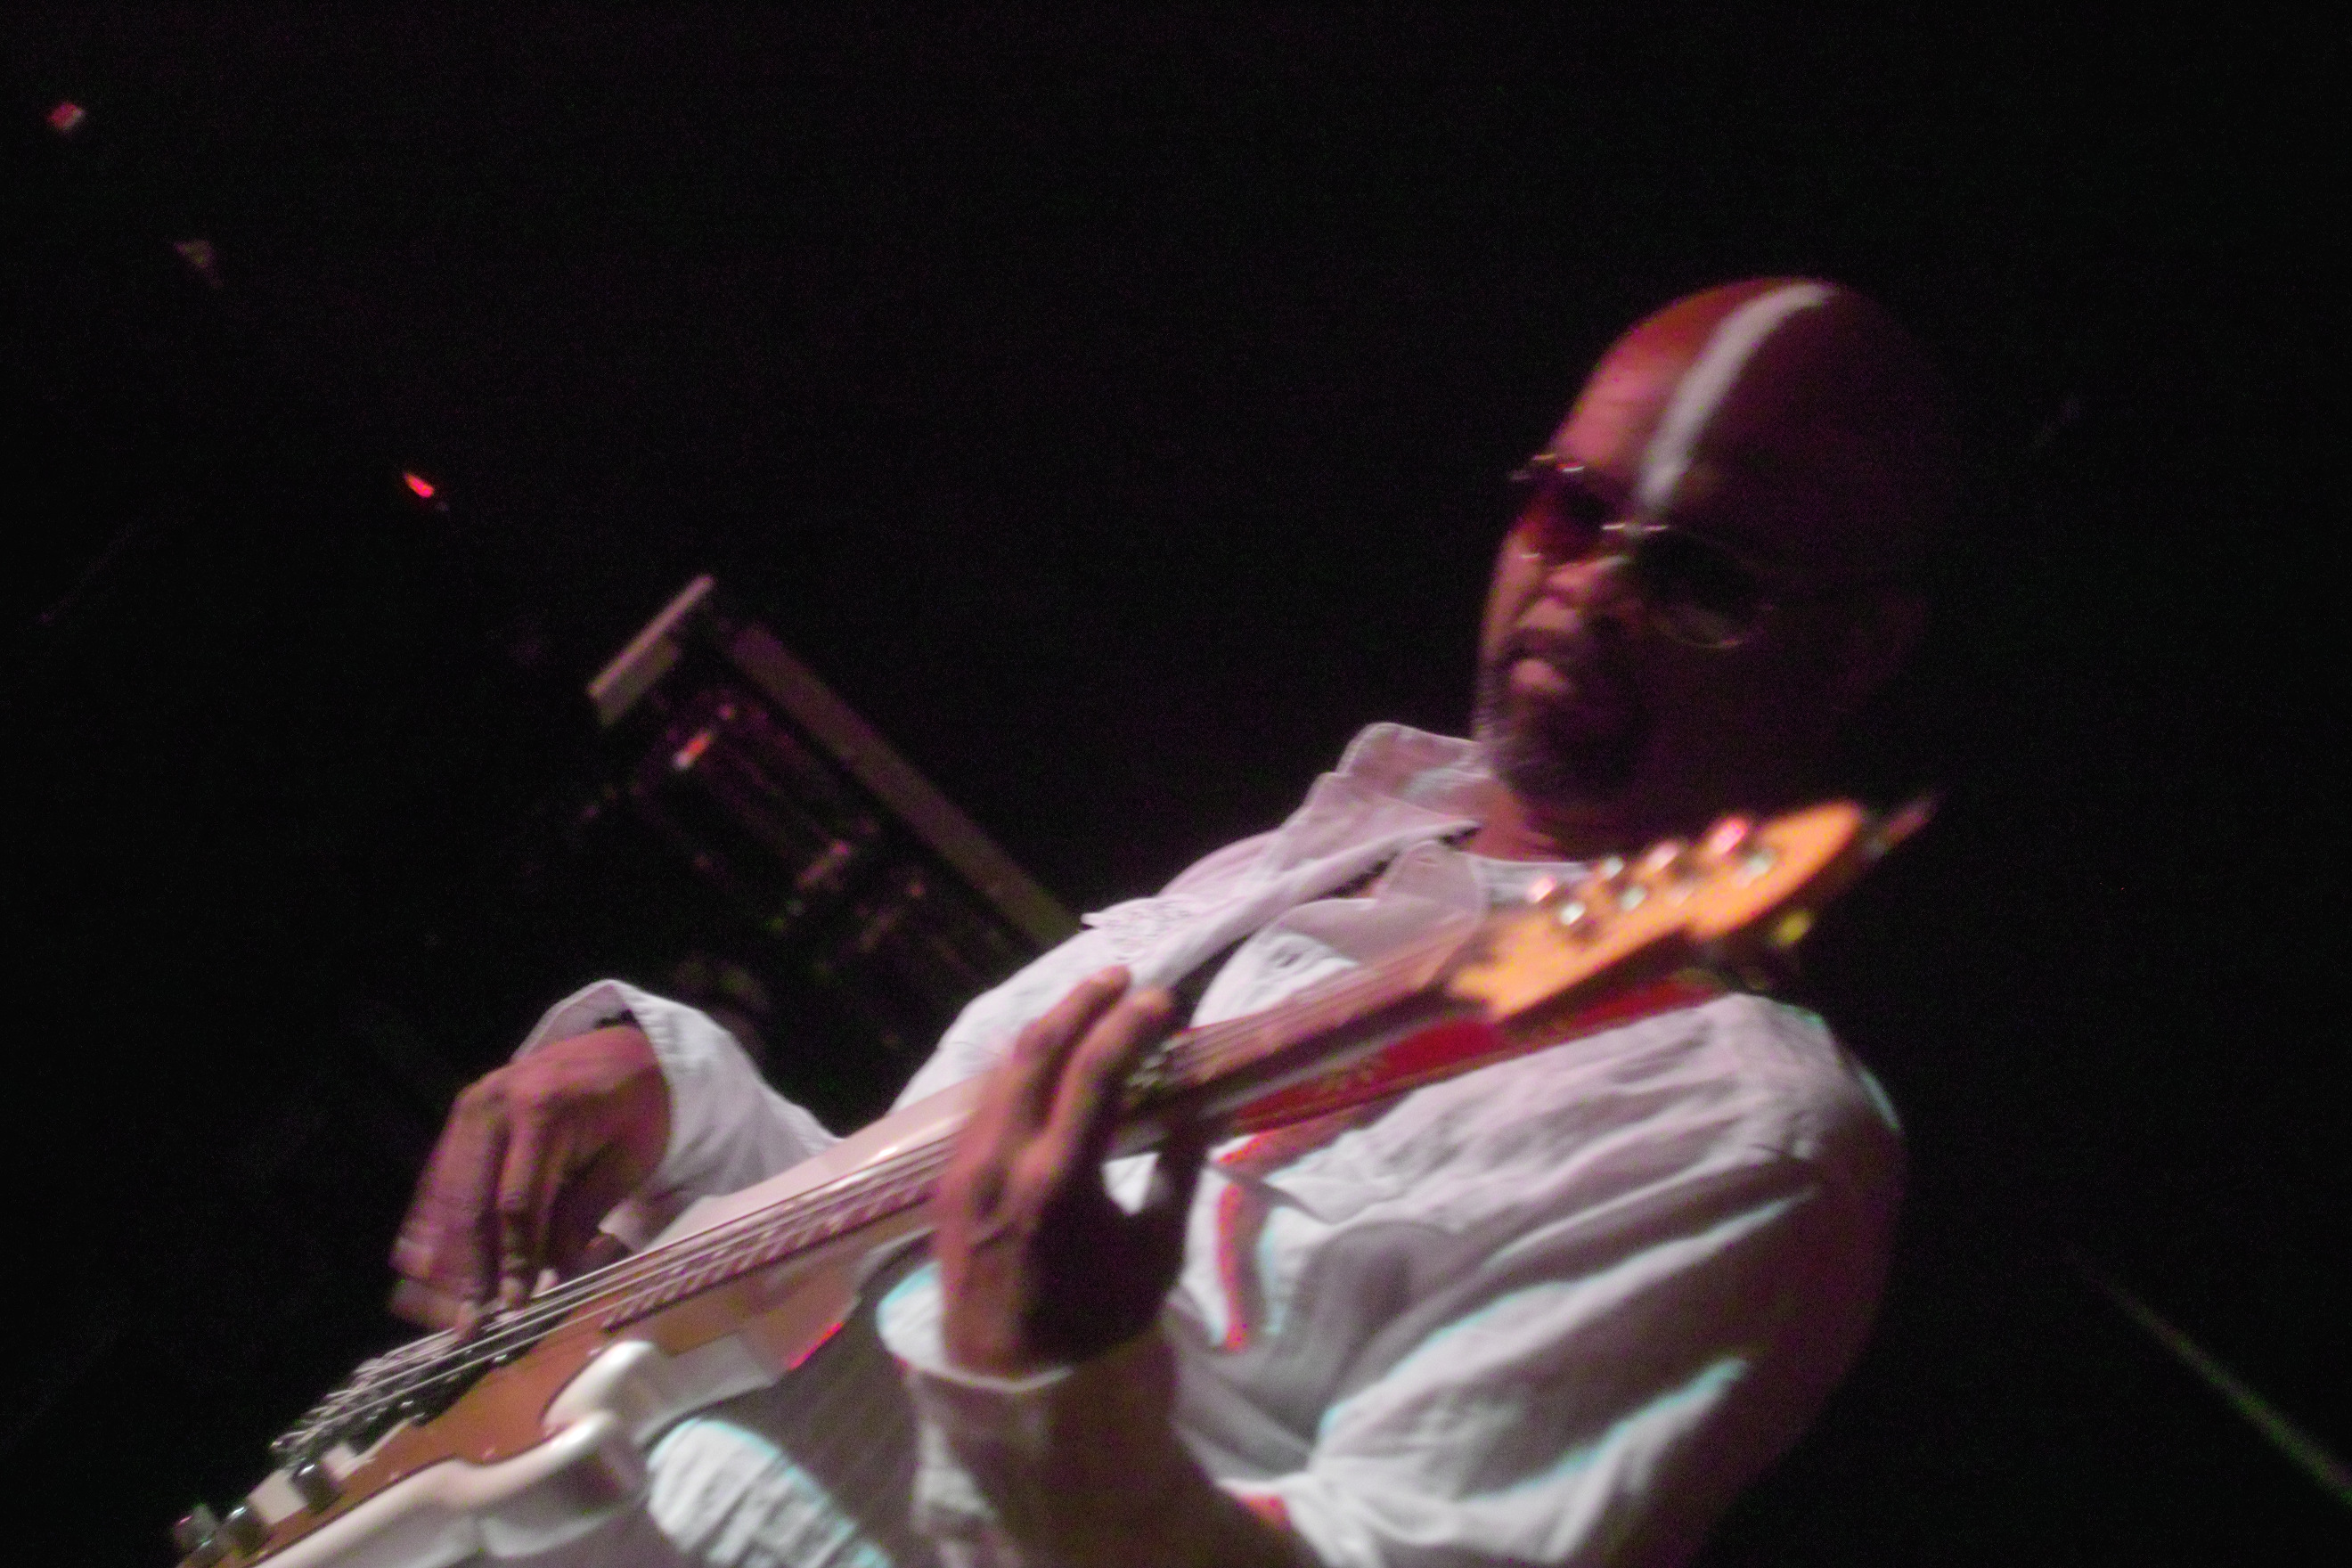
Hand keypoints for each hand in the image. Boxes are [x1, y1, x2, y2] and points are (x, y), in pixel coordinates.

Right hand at [389, 1025, 670, 1327]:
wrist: (627, 1051)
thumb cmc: (637, 1108)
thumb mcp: (629, 1161)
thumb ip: (586, 1214)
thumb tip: (555, 1277)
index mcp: (542, 1111)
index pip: (516, 1204)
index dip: (513, 1259)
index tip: (513, 1305)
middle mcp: (494, 1104)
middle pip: (470, 1203)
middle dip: (466, 1269)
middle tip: (466, 1322)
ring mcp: (471, 1106)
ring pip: (446, 1194)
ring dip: (440, 1255)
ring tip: (434, 1307)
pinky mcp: (462, 1114)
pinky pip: (439, 1176)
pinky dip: (431, 1223)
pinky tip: (419, 1264)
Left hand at [931, 968, 1216, 1376]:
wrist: (1011, 1378)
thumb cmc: (1099, 1320)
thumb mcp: (1155, 1251)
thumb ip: (1176, 1170)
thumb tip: (1202, 1106)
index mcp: (1057, 1181)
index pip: (1094, 1072)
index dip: (1131, 1024)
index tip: (1165, 999)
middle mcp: (1000, 1161)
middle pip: (1035, 1050)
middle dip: (1081, 1003)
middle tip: (1123, 981)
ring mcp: (964, 1166)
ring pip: (1000, 1069)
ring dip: (1048, 1030)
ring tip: (1089, 1007)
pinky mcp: (946, 1177)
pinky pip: (982, 1101)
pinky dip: (1019, 1068)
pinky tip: (1046, 1060)